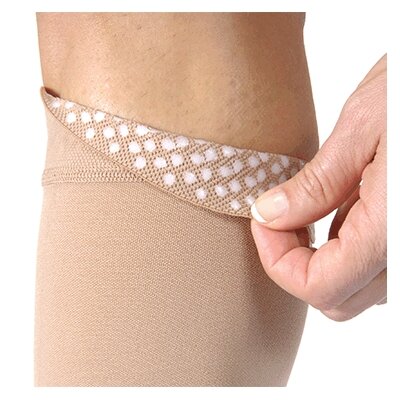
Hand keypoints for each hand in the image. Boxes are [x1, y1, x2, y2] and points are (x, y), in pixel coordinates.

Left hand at [250, 55, 386, 321]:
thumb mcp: (363, 127)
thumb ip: (315, 185)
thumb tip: (268, 215)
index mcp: (392, 229)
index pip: (320, 287)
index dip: (277, 261)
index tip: (261, 221)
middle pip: (336, 297)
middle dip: (293, 263)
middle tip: (276, 217)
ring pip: (354, 286)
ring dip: (318, 259)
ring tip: (302, 210)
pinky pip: (371, 264)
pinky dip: (342, 248)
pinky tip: (335, 207)